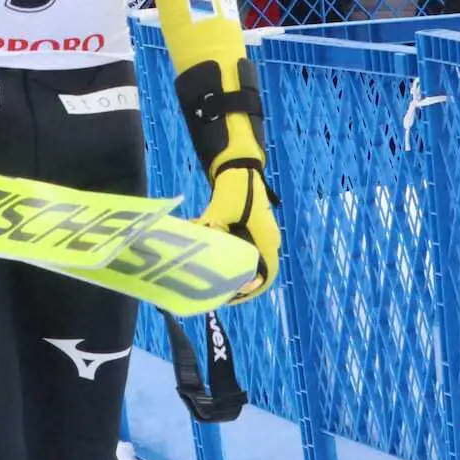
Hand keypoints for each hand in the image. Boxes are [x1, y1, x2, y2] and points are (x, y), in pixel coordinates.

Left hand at [199, 166, 280, 299]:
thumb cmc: (235, 188)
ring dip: (233, 265)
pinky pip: (244, 246)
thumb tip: (190, 248)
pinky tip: (212, 248)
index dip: (249, 291)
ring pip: (249, 258)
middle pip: (256, 270)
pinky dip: (230, 250)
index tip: (229, 295)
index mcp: (267, 241)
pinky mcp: (254, 226)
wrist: (239, 164)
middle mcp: (269, 240)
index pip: (266, 278)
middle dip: (237, 280)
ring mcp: (263, 233)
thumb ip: (207, 232)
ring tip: (213, 270)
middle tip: (216, 285)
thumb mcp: (218, 213)